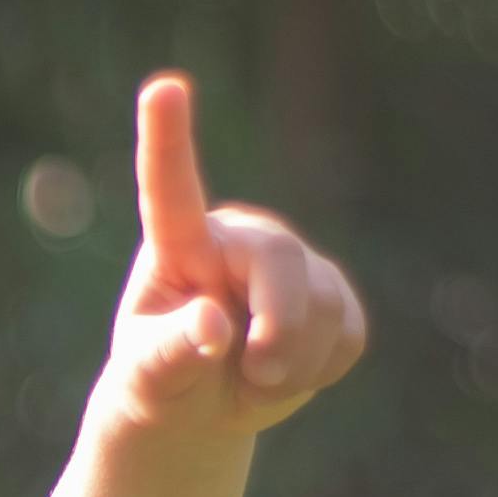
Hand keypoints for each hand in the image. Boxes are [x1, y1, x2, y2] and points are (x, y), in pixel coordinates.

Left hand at [99, 71, 365, 441]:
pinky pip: (349, 334)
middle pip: (281, 261)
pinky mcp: (332, 291)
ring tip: (254, 376)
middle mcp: (240, 237)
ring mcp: (291, 260)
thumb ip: (172, 351)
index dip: (167, 139)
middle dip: (277, 330)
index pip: (171, 189)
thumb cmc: (161, 382)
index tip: (162, 88)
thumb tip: (212, 326)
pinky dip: (320, 369)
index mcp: (179, 246)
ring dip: (294, 363)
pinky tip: (289, 369)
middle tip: (253, 375)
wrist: (203, 408)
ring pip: (325, 305)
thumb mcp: (148, 379)